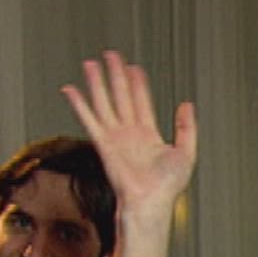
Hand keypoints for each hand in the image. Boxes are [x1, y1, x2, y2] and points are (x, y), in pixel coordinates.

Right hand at [62, 50, 197, 227]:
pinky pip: (89, 119)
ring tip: (91, 63)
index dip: (138, 84)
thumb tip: (186, 104)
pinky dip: (79, 104)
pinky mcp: (103, 143)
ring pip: (104, 102)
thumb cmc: (167, 186)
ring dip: (98, 83)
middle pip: (121, 96)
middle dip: (116, 75)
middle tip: (111, 55)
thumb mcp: (186, 152)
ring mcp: (115, 137)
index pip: (141, 101)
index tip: (134, 67)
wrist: (151, 201)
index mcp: (148, 134)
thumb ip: (186, 128)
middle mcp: (130, 133)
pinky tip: (71, 90)